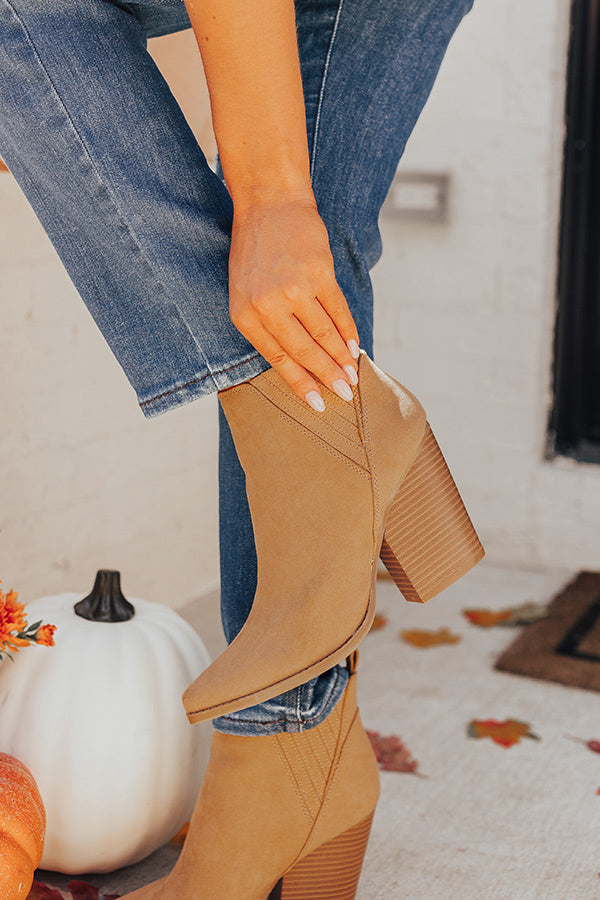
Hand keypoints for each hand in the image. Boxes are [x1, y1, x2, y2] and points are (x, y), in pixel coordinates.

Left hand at [228, 197, 359, 409]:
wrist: (269, 204)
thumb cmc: (255, 252)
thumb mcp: (245, 293)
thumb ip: (266, 326)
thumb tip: (298, 362)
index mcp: (245, 314)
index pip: (278, 358)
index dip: (301, 383)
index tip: (318, 404)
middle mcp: (268, 304)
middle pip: (304, 351)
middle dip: (327, 376)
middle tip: (345, 395)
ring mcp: (295, 287)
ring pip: (324, 334)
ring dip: (341, 358)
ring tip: (352, 375)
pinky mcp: (319, 272)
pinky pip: (338, 311)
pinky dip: (348, 330)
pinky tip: (355, 346)